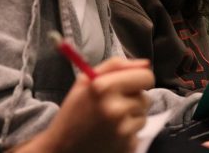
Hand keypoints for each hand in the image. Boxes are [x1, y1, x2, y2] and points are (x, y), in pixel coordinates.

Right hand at [14, 58, 154, 152]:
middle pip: (146, 97)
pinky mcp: (127, 146)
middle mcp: (116, 108)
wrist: (62, 150)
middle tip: (115, 105)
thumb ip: (116, 65)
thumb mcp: (86, 81)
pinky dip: (128, 133)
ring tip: (110, 121)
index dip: (141, 79)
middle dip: (134, 99)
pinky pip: (138, 133)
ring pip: (143, 115)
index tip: (133, 85)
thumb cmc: (74, 112)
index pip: (146, 76)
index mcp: (105, 87)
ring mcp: (122, 130)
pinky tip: (111, 134)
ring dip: (131, 117)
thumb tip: (145, 64)